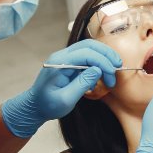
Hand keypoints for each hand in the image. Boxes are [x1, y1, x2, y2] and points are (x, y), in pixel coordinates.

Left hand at [1, 40, 121, 137]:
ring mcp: (65, 58)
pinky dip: (98, 61)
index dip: (102, 62)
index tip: (111, 76)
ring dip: (103, 57)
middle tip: (118, 68)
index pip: (86, 54)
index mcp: (59, 64)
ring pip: (89, 48)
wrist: (34, 107)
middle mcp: (62, 56)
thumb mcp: (66, 99)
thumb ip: (82, 84)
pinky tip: (103, 74)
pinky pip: (86, 56)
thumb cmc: (47, 105)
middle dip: (106, 55)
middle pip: (89, 45)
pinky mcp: (69, 62)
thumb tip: (98, 71)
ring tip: (113, 70)